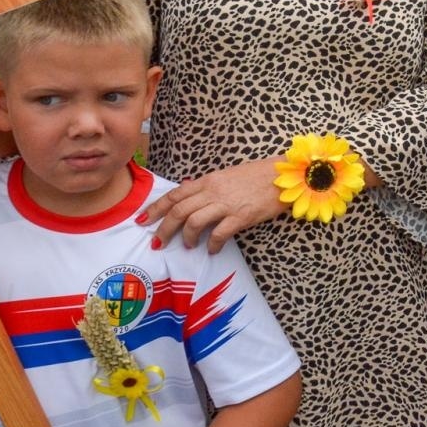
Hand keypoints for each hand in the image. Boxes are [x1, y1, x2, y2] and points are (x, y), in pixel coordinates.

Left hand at [137, 159, 286, 253]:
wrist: (283, 175)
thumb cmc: (256, 176)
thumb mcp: (227, 176)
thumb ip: (207, 187)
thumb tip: (188, 194)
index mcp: (208, 180)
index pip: (175, 195)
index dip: (156, 208)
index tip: (142, 220)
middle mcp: (213, 191)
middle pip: (178, 211)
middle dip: (164, 229)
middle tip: (157, 243)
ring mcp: (227, 204)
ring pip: (194, 222)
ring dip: (187, 238)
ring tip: (189, 246)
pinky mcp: (241, 216)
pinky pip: (219, 233)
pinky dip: (212, 244)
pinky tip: (212, 250)